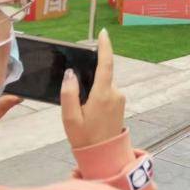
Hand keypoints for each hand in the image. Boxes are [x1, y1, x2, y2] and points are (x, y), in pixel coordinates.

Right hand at [61, 28, 124, 148]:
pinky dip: (96, 95)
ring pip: (103, 85)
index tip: (104, 33)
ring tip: (81, 112)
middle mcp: (115, 93)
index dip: (105, 47)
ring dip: (91, 90)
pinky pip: (106, 92)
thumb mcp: (70, 117)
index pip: (106, 64)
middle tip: (77, 100)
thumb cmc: (86, 138)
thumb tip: (70, 73)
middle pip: (101, 75)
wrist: (105, 156)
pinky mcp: (120, 104)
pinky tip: (88, 111)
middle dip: (88, 78)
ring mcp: (119, 98)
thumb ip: (69, 93)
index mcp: (103, 94)